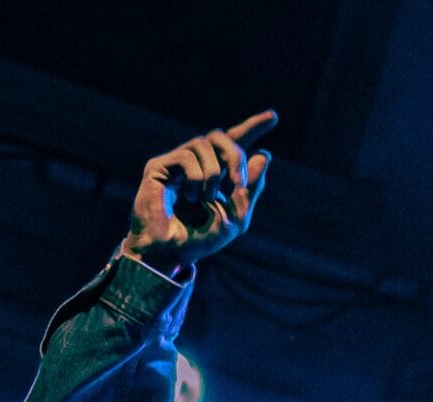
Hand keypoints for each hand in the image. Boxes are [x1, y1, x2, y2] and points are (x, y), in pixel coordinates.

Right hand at [122, 110, 275, 270]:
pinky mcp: (159, 166)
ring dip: (213, 174)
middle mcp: (195, 163)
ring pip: (204, 144)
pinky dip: (195, 178)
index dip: (253, 128)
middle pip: (221, 137)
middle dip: (235, 155)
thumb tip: (264, 155)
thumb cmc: (199, 240)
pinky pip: (187, 157)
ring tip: (205, 199)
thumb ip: (250, 189)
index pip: (234, 143)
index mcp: (214, 173)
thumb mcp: (235, 218)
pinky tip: (189, 198)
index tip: (273, 117)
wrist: (171, 253)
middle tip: (238, 182)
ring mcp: (176, 163)